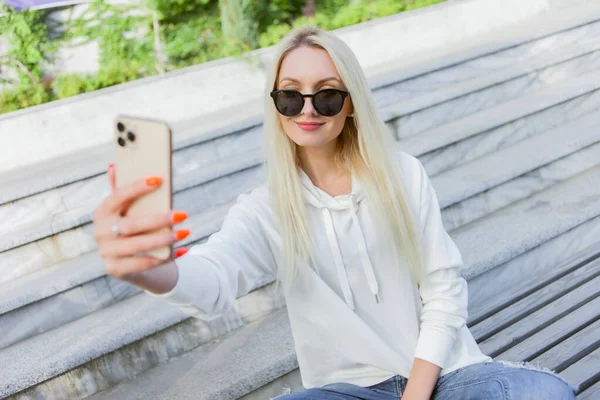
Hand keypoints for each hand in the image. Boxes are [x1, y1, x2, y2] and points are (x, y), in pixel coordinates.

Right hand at [92, 163, 188, 283]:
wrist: (132, 263)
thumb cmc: (134, 228)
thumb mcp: (128, 210)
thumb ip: (122, 189)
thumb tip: (113, 166)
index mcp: (102, 212)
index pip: (117, 196)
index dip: (137, 188)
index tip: (159, 180)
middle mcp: (100, 232)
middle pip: (131, 225)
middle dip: (158, 219)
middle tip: (182, 214)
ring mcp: (106, 252)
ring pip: (138, 245)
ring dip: (164, 239)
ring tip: (186, 232)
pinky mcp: (116, 270)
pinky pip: (145, 263)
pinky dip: (166, 257)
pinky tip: (183, 249)